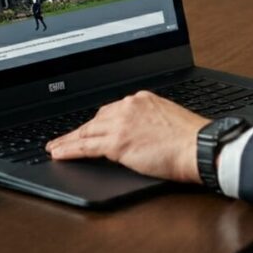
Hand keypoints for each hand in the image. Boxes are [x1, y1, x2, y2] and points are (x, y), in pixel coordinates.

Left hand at [45, 91, 209, 183]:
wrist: (198, 147)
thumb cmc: (191, 138)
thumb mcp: (167, 118)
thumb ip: (149, 120)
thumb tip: (139, 132)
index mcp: (141, 99)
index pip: (111, 110)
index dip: (96, 122)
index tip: (89, 127)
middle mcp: (128, 106)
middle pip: (95, 119)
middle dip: (79, 130)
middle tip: (64, 139)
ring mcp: (121, 124)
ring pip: (86, 132)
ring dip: (68, 141)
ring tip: (55, 148)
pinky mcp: (117, 143)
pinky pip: (86, 147)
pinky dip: (69, 150)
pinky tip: (59, 154)